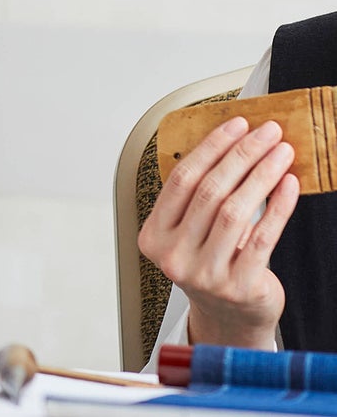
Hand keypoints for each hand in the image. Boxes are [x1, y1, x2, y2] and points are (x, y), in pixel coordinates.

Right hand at [139, 116, 296, 348]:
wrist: (230, 317)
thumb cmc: (212, 265)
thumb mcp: (190, 233)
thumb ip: (199, 199)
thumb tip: (235, 144)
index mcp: (153, 236)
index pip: (181, 180)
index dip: (210, 148)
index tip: (236, 125)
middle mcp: (173, 256)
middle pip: (209, 191)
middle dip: (241, 154)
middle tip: (266, 133)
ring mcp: (205, 274)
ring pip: (235, 211)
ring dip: (262, 174)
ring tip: (281, 153)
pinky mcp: (238, 287)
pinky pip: (263, 237)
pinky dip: (278, 206)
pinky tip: (289, 185)